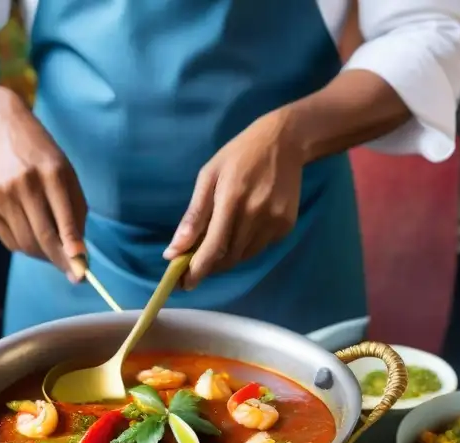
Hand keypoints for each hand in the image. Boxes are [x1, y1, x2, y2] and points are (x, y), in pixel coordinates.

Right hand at [0, 90, 87, 281]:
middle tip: (72, 273)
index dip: (72, 249)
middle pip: (42, 237)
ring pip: (25, 244)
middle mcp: (23, 183)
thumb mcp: (67, 176)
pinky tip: (30, 230)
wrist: (4, 133)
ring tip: (52, 246)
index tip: (81, 272)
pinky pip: (9, 240)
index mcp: (51, 172)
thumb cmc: (44, 159)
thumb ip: (76, 213)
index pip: (63, 219)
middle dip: (59, 260)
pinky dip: (25, 245)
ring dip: (43, 254)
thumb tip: (78, 255)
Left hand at [164, 108, 304, 289]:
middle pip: (228, 257)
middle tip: (195, 263)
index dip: (197, 270)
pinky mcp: (286, 226)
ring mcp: (274, 222)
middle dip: (209, 266)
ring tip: (219, 241)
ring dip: (227, 257)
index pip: (212, 247)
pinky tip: (243, 227)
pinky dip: (246, 246)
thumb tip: (174, 251)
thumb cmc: (239, 156)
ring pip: (244, 256)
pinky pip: (259, 248)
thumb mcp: (209, 177)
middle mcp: (255, 214)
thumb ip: (193, 216)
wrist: (284, 142)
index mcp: (231, 199)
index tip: (185, 283)